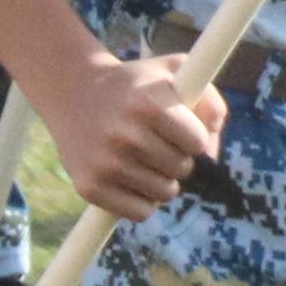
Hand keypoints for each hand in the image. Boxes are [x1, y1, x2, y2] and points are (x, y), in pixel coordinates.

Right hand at [48, 45, 229, 220]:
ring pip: (166, 193)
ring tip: (143, 157)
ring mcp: (105, 164)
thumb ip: (211, 104)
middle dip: (178, 157)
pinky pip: (140, 212)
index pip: (197, 142)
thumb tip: (211, 156)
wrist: (74, 91)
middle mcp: (124, 135)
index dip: (192, 136)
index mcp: (148, 104)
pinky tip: (131, 177)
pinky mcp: (89, 187)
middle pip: (183, 169)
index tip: (177, 126)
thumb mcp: (178, 73)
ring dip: (162, 179)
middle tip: (156, 141)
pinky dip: (143, 200)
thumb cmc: (139, 85)